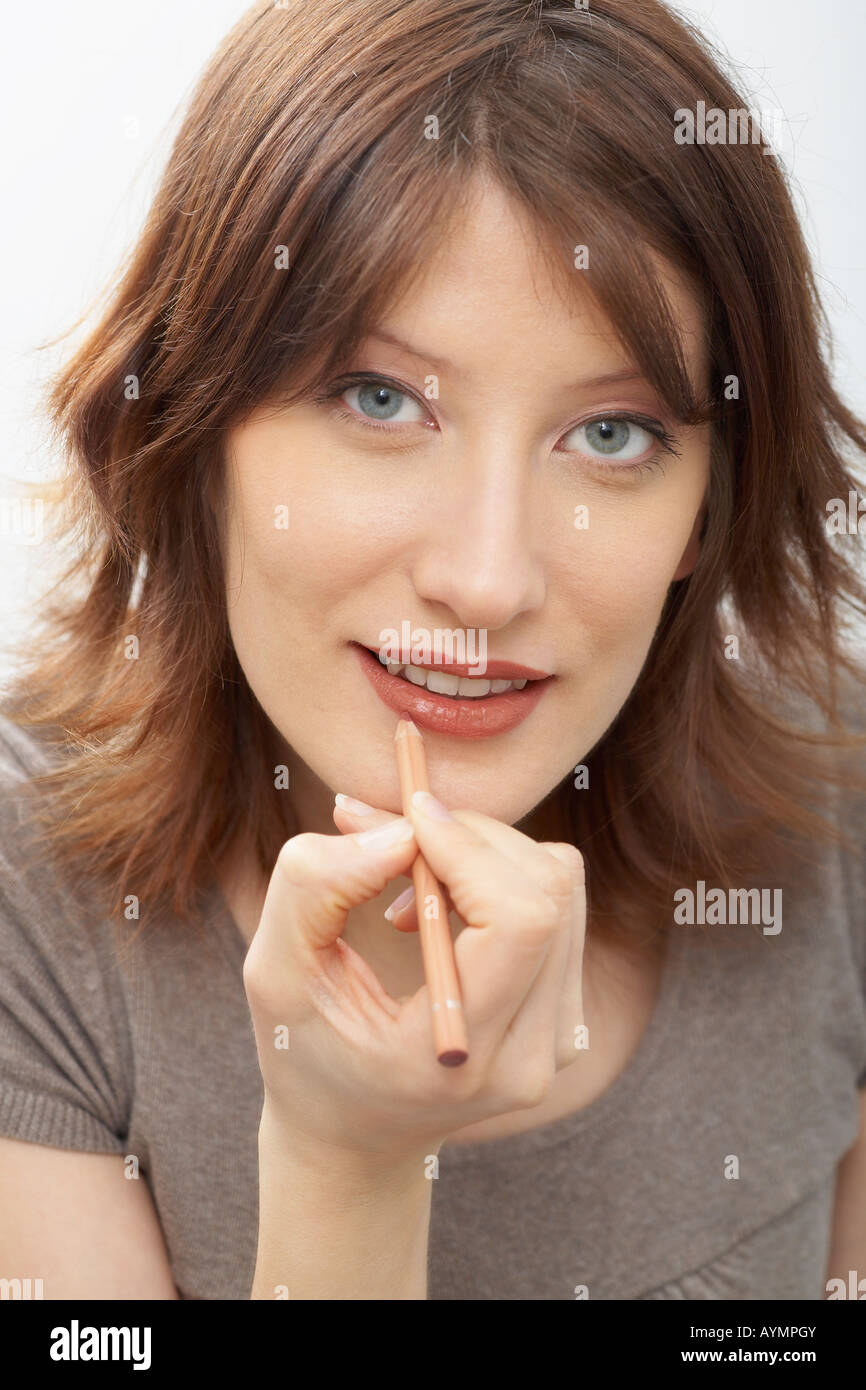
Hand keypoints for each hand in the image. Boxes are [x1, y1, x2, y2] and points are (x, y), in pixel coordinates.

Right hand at [242, 791, 585, 1159]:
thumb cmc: (304, 1050)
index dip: (469, 847)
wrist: (355, 1135)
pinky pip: (559, 903)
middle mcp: (529, 1056)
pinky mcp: (569, 1016)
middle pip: (547, 889)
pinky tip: (446, 911)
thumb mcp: (277, 972)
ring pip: (560, 884)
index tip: (406, 815)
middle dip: (469, 836)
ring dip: (484, 854)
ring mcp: (560, 1041)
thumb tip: (400, 827)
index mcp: (457, 1055)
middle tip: (391, 836)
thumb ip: (317, 887)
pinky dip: (502, 876)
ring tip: (412, 890)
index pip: (519, 922)